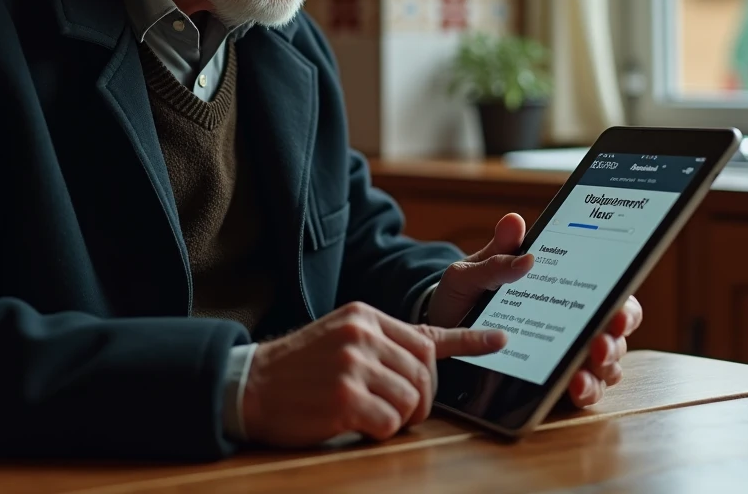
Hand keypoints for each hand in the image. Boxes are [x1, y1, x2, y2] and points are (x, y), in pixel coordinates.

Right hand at [241, 301, 505, 445]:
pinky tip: (354, 424)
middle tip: (396, 411)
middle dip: (420, 401)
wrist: (249, 386)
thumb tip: (431, 354)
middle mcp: (362, 335)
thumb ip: (382, 344)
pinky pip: (390, 423)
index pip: (426, 336)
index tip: (498, 340)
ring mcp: (353, 365)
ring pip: (411, 401)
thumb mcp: (340, 338)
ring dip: (397, 419)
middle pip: (425, 374)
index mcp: (364, 316)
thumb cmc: (297, 369)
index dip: (465, 344)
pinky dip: (379, 431)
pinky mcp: (344, 398)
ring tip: (367, 415)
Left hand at [426, 213, 643, 408]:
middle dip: (614, 340)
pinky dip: (585, 390)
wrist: (441, 329)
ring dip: (602, 370)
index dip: (623, 303)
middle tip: (599, 344)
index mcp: (564, 288)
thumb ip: (496, 252)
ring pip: (606, 366)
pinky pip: (583, 390)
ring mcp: (567, 353)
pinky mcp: (554, 380)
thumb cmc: (464, 294)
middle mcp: (575, 322)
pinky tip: (573, 386)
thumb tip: (514, 223)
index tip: (616, 309)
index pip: (611, 294)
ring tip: (582, 373)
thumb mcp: (473, 271)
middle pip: (615, 333)